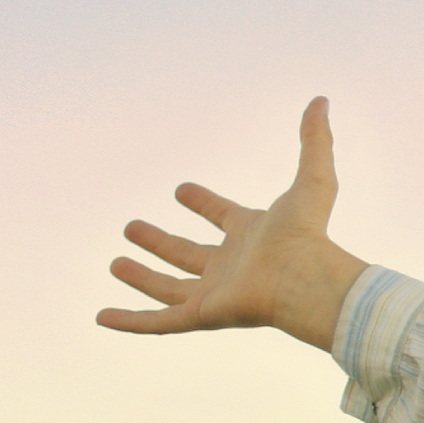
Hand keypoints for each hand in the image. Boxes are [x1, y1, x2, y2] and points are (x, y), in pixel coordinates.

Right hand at [98, 97, 367, 351]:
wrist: (307, 280)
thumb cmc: (310, 234)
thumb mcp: (312, 179)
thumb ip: (315, 140)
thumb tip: (322, 99)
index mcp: (253, 235)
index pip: (224, 216)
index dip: (204, 203)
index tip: (182, 190)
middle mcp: (233, 266)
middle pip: (190, 254)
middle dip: (161, 242)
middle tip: (132, 227)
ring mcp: (216, 293)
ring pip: (170, 288)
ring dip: (142, 277)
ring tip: (115, 262)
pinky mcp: (201, 316)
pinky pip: (157, 323)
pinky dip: (130, 321)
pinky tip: (102, 318)